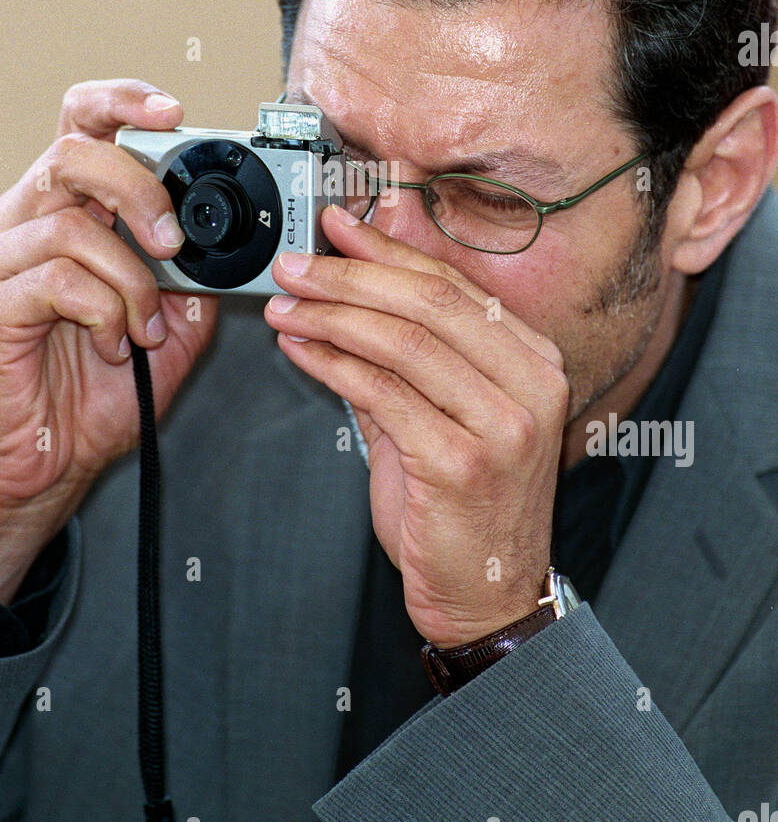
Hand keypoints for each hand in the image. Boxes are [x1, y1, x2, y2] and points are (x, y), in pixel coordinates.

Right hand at [0, 79, 218, 600]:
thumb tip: (234, 239)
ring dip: (132, 281)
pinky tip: (115, 343)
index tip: (176, 112)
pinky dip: (104, 312)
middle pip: (73, 153)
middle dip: (141, 191)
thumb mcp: (173, 325)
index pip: (81, 124)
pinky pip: (56, 280)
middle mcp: (21, 222)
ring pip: (72, 225)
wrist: (46, 462)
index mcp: (62, 209)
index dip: (124, 102)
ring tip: (145, 326)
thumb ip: (196, 277)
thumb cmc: (95, 391)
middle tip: (174, 245)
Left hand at [264, 204, 567, 647]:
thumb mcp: (446, 413)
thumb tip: (349, 286)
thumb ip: (406, 354)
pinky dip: (332, 363)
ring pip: (403, 341)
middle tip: (296, 264)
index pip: (453, 285)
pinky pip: (383, 393)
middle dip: (350, 275)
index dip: (388, 249)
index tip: (338, 227)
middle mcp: (533, 383)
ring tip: (286, 305)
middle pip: (428, 302)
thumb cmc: (463, 505)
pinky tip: (301, 349)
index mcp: (535, 360)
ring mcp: (504, 424)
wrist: (488, 594)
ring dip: (332, 315)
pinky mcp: (463, 463)